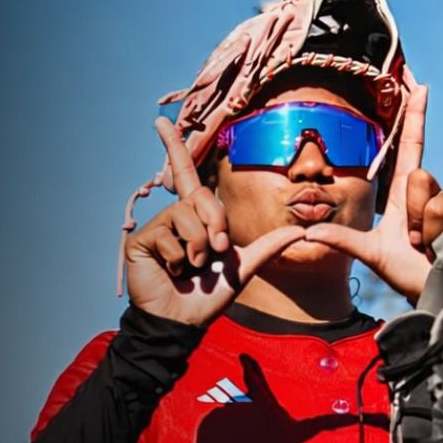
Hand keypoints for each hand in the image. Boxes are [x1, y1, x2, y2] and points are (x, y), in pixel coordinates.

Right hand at [123, 117, 305, 326]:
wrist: (183, 321)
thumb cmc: (207, 296)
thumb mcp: (243, 268)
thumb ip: (268, 247)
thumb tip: (301, 232)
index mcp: (195, 218)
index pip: (186, 176)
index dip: (173, 147)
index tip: (160, 121)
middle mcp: (174, 217)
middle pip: (200, 198)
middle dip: (216, 226)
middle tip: (216, 253)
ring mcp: (156, 228)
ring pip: (186, 216)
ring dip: (198, 246)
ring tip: (192, 268)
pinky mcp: (141, 242)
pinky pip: (169, 235)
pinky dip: (178, 257)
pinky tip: (173, 272)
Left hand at [302, 86, 442, 302]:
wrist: (439, 296)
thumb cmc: (407, 273)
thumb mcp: (370, 255)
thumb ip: (342, 241)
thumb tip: (306, 234)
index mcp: (406, 196)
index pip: (410, 148)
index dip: (415, 118)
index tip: (418, 86)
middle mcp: (432, 194)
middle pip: (420, 177)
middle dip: (414, 213)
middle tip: (414, 240)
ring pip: (440, 200)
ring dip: (431, 231)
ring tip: (431, 249)